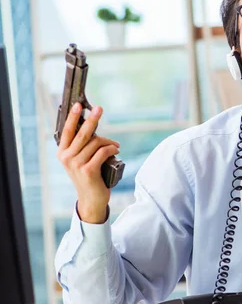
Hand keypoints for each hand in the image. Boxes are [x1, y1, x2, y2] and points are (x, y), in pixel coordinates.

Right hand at [56, 102, 119, 222]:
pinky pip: (103, 152)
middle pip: (82, 133)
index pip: (66, 130)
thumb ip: (82, 145)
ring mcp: (76, 164)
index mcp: (62, 152)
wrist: (91, 198)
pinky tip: (116, 149)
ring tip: (115, 145)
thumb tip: (93, 125)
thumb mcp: (80, 159)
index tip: (79, 105)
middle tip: (99, 108)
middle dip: (92, 119)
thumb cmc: (89, 175)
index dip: (72, 117)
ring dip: (109, 141)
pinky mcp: (88, 170)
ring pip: (95, 142)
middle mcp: (66, 157)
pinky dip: (112, 148)